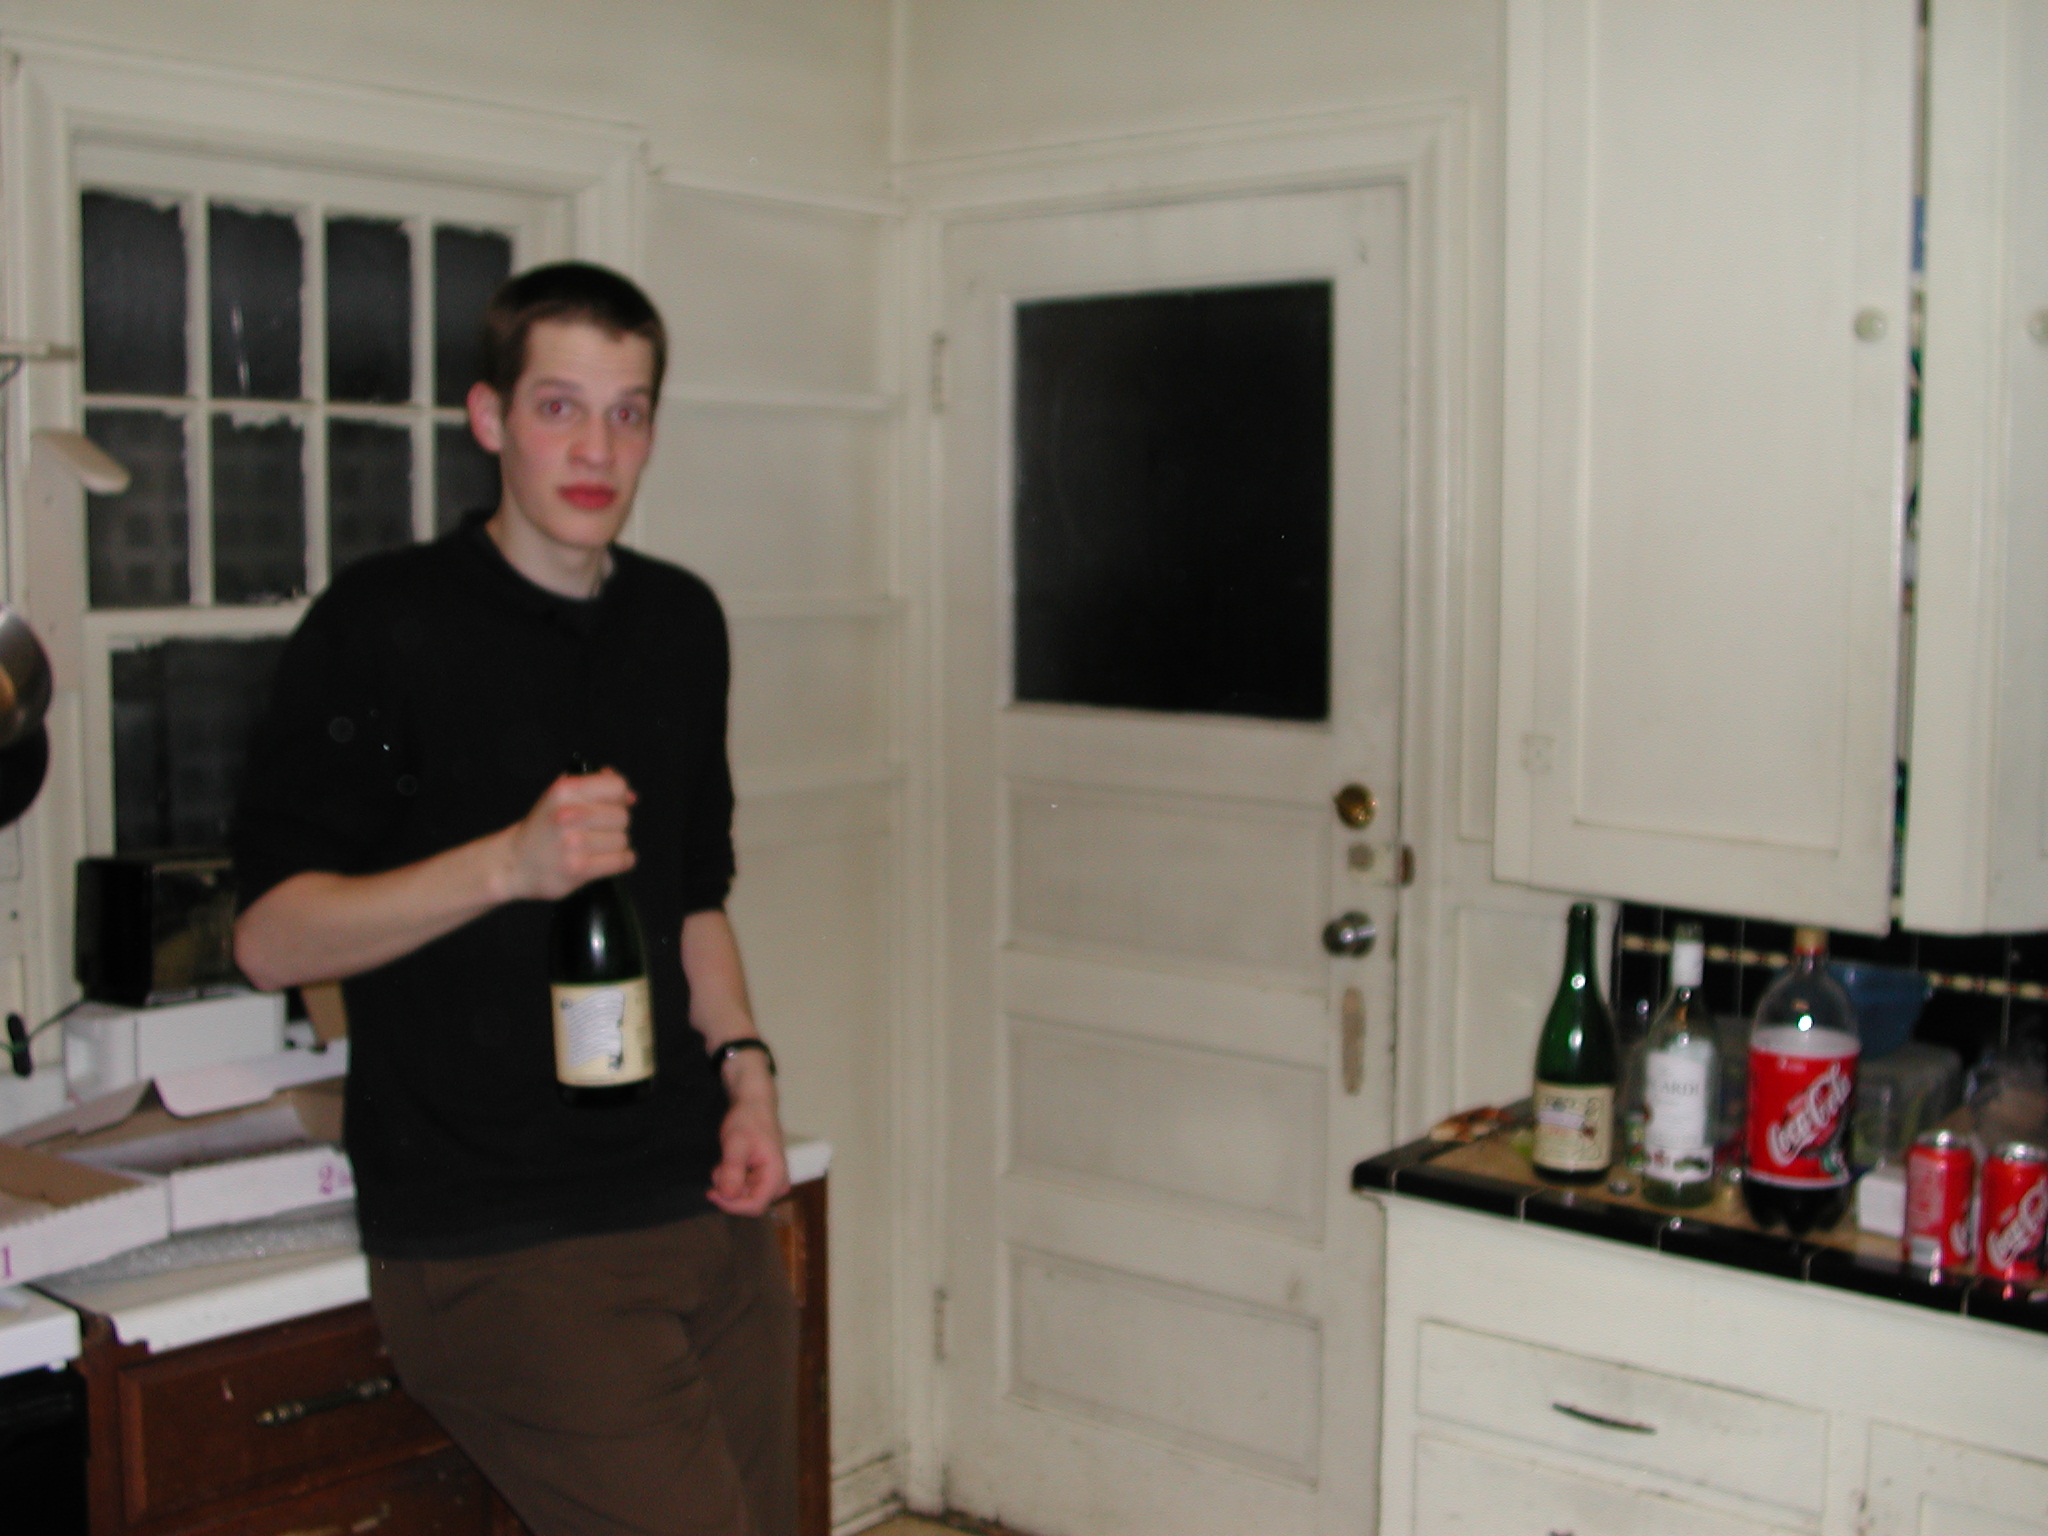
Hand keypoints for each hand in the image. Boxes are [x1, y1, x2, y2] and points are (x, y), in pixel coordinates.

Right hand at [500, 768, 636, 900]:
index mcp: (565, 790)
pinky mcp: (579, 869)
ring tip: (594, 847)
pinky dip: (621, 861)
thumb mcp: (560, 796)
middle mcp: (569, 814)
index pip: (618, 787)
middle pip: (623, 816)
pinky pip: (621, 861)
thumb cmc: (543, 828)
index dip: (619, 797)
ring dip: (614, 845)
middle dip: (615, 824)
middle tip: (597, 830)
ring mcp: (574, 843)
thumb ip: (595, 787)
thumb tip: (631, 797)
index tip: (611, 805)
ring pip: (623, 840)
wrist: (514, 862)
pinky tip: (606, 859)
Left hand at [708, 1053, 789, 1215]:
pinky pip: (744, 1189)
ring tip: (724, 1160)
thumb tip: (728, 1196)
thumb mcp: (735, 1143)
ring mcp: (771, 1182)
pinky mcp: (764, 1178)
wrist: (754, 1105)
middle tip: (719, 1166)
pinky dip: (732, 1179)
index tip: (711, 1191)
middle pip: (749, 1203)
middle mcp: (778, 1183)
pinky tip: (730, 1162)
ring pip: (744, 1197)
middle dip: (729, 1189)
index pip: (755, 1206)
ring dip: (729, 1183)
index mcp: (776, 1175)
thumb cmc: (747, 1121)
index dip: (732, 1204)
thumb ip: (732, 1170)